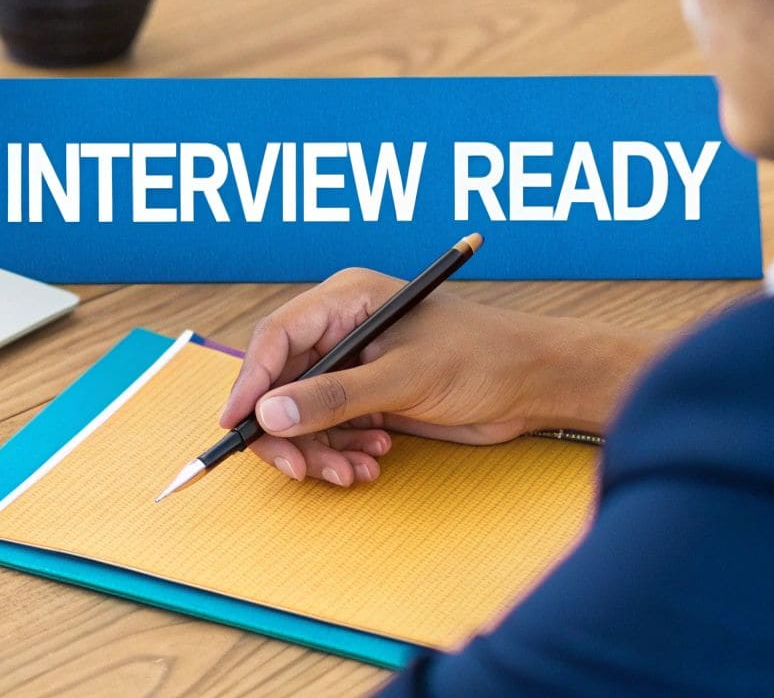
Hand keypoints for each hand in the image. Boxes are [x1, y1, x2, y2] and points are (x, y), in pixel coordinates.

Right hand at [216, 268, 658, 486]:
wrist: (537, 384)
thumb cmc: (483, 359)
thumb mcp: (404, 379)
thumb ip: (334, 398)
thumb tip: (270, 416)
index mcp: (345, 300)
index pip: (276, 338)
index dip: (250, 383)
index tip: (236, 425)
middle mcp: (340, 329)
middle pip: (281, 382)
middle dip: (288, 431)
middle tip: (300, 469)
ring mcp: (352, 364)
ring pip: (301, 413)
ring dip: (319, 450)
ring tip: (353, 472)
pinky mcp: (366, 395)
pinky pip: (329, 429)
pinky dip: (341, 453)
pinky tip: (371, 462)